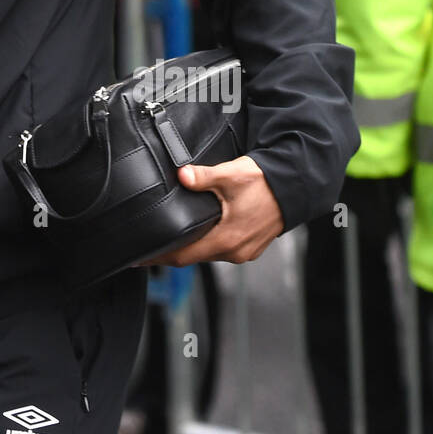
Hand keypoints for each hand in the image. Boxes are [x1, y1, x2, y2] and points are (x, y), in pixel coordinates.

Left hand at [139, 156, 283, 266]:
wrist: (295, 187)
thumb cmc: (265, 182)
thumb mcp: (231, 175)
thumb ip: (204, 177)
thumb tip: (182, 176)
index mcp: (227, 239)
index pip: (183, 256)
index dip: (158, 257)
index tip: (137, 259)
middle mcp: (235, 251)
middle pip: (193, 257)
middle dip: (169, 253)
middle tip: (146, 246)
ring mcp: (243, 251)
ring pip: (207, 254)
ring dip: (189, 248)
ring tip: (167, 241)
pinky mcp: (249, 246)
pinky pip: (220, 250)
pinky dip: (205, 245)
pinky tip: (195, 234)